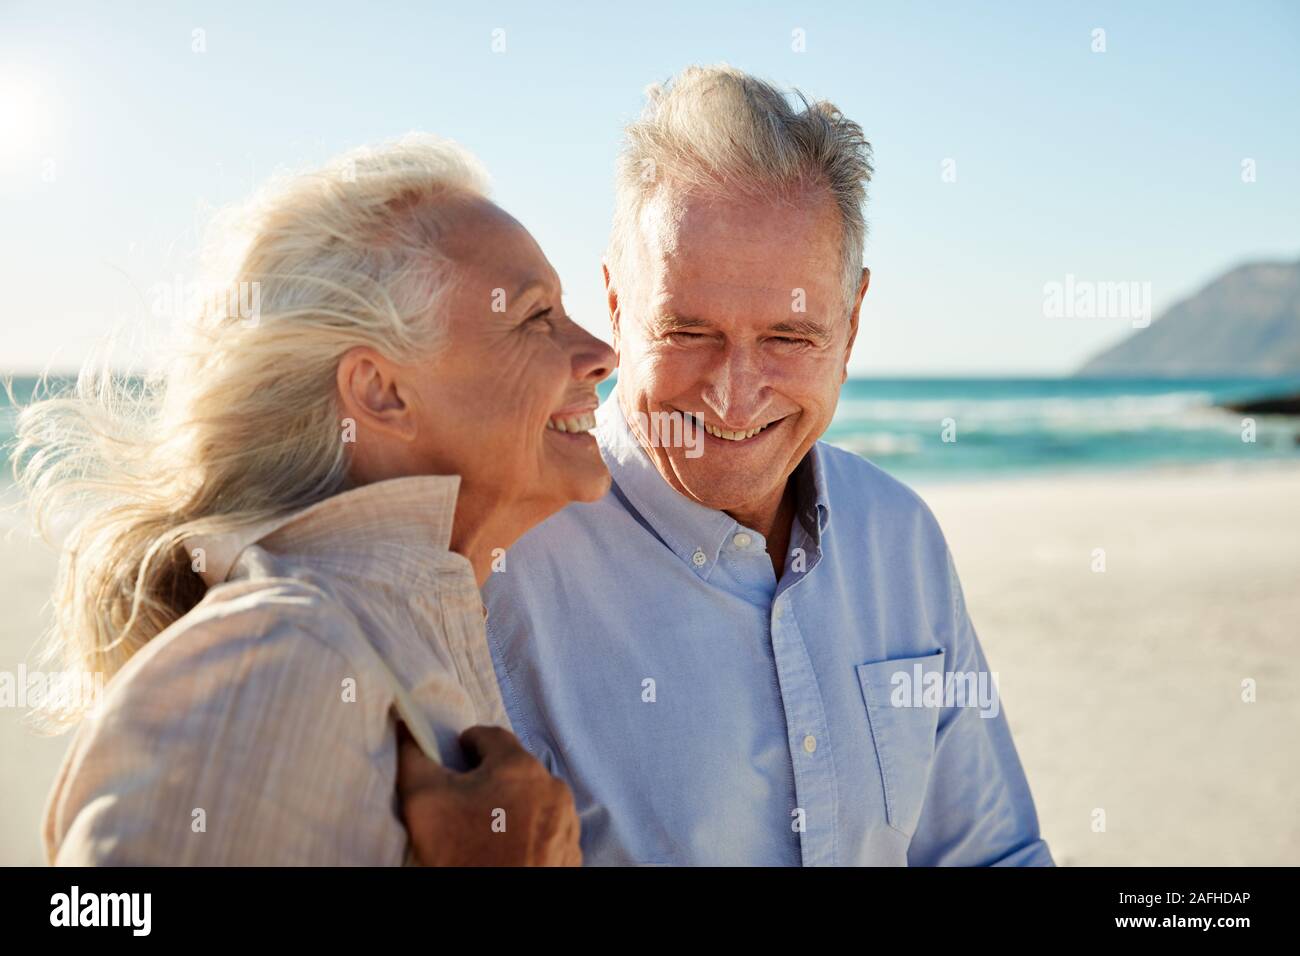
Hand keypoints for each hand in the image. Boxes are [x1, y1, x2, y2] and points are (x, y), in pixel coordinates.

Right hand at [396, 723, 581, 865]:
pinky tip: (509, 848)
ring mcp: (567, 820)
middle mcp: (552, 786)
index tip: (453, 762)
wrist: (498, 910)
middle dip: (491, 778)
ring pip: (535, 798)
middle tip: (466, 802)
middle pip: (515, 768)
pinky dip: (531, 832)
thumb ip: (414, 759)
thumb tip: (407, 727)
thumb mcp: (424, 801)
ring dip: (514, 805)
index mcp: (519, 766)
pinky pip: (549, 829)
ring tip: (487, 829)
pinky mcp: (571, 850)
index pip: (489, 736)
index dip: (466, 746)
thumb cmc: (463, 852)